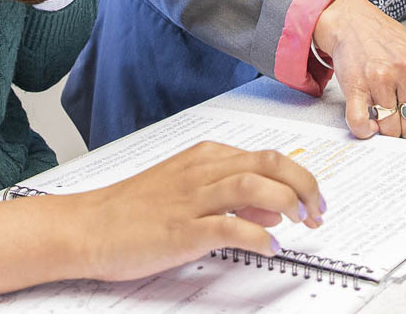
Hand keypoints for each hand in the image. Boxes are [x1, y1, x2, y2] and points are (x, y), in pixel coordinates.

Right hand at [69, 141, 325, 281]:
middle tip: (318, 210)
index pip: (266, 156)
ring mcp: (191, 199)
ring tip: (301, 223)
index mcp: (204, 158)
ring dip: (287, 202)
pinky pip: (230, 227)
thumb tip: (272, 206)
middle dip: (303, 184)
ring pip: (253, 185)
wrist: (87, 227)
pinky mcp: (182, 229)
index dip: (299, 176)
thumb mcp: (186, 192)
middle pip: (268, 162)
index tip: (313, 199)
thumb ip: (231, 197)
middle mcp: (201, 171)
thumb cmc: (132, 211)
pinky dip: (258, 237)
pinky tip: (270, 248)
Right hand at [312, 0, 405, 156]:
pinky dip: (365, 129)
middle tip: (400, 113)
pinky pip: (362, 121)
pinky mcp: (357, 85)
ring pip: (390, 128)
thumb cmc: (387, 41)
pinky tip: (368, 123)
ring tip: (383, 108)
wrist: (354, 21)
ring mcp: (381, 78)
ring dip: (386, 128)